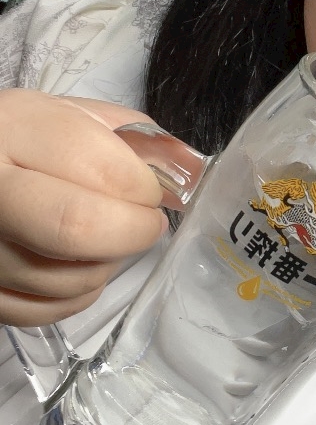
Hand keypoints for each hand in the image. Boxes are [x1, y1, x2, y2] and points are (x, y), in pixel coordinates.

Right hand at [0, 89, 169, 326]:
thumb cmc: (17, 139)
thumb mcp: (70, 114)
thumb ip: (134, 137)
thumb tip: (189, 170)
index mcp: (12, 131)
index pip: (99, 170)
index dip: (145, 187)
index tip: (154, 189)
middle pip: (78, 230)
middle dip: (133, 230)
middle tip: (146, 221)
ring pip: (71, 279)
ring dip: (108, 261)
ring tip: (104, 235)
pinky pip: (45, 311)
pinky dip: (77, 293)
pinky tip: (78, 262)